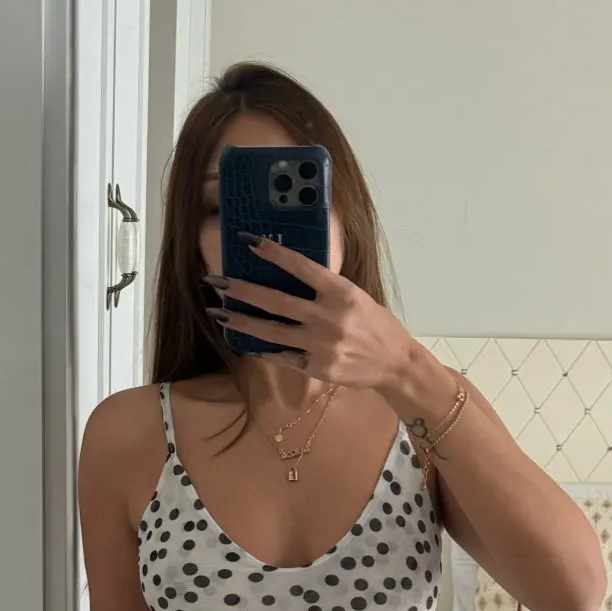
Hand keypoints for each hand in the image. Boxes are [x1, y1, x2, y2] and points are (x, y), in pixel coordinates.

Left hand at [209, 239, 413, 390]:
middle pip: (276, 301)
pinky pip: (283, 356)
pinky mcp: (317, 367)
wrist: (395, 363)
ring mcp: (321, 345)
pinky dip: (263, 349)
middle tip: (216, 282)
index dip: (273, 254)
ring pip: (272, 332)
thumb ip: (325, 289)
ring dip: (242, 322)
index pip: (301, 267)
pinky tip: (246, 342)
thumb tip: (290, 276)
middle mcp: (328, 317)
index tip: (249, 242)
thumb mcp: (355, 297)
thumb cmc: (374, 325)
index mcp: (341, 292)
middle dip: (242, 290)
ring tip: (220, 314)